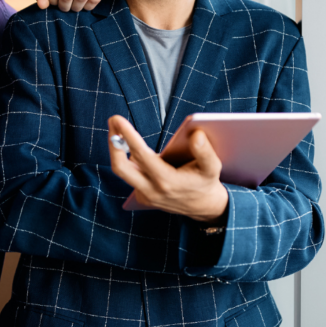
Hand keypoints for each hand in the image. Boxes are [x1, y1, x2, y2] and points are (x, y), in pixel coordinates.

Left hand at [107, 115, 228, 222]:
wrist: (203, 207)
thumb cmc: (205, 182)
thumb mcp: (212, 167)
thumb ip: (205, 151)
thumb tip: (196, 133)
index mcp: (167, 181)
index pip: (141, 155)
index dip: (128, 136)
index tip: (117, 119)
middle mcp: (151, 191)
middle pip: (120, 167)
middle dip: (113, 142)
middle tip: (113, 121)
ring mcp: (145, 195)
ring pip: (123, 170)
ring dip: (119, 149)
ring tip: (119, 128)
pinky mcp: (143, 197)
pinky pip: (131, 175)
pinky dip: (129, 159)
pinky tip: (131, 146)